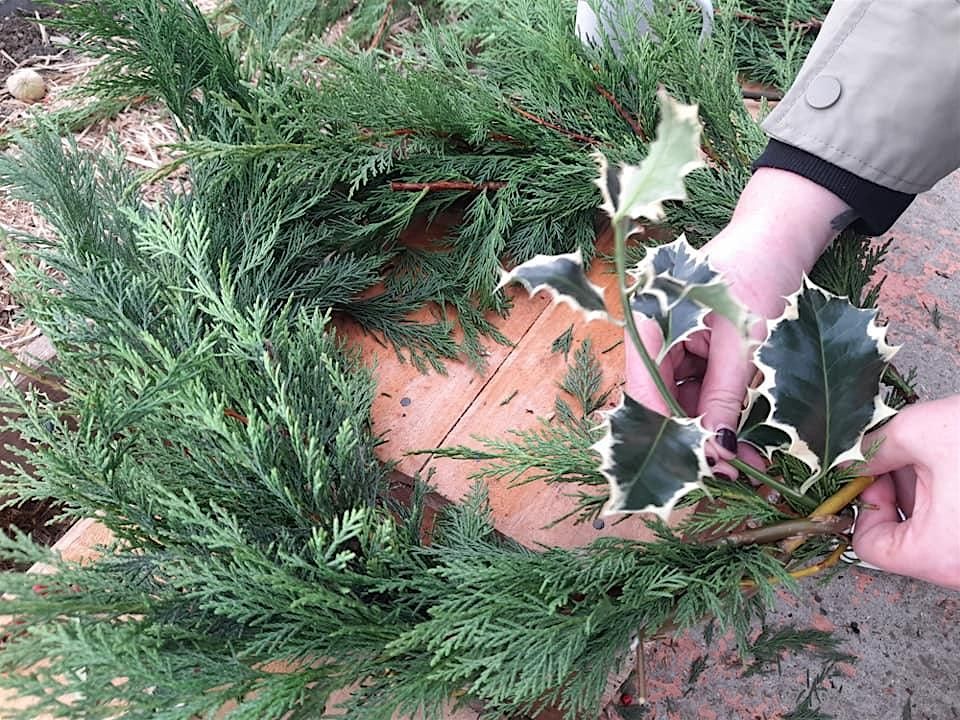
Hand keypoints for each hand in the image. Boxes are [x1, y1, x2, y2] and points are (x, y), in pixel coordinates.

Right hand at [626, 168, 852, 473]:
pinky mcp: (690, 352)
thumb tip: (720, 450)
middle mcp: (650, 338)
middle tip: (728, 472)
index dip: (668, 433)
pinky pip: (697, 391)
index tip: (696, 467)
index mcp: (648, 322)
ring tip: (747, 462)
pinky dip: (720, 413)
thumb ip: (727, 396)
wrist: (779, 237)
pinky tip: (745, 438)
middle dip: (693, 438)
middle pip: (660, 401)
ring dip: (710, 431)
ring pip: (680, 402)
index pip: (645, 391)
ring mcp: (669, 346)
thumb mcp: (746, 340)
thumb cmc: (759, 272)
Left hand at [853, 397, 959, 589]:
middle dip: (896, 489)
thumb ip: (873, 450)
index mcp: (940, 555)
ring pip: (933, 529)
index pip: (869, 547)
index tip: (874, 470)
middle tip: (906, 450)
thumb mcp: (922, 431)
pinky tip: (956, 461)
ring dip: (926, 487)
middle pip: (902, 537)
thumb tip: (847, 459)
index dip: (861, 504)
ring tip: (942, 450)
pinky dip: (953, 495)